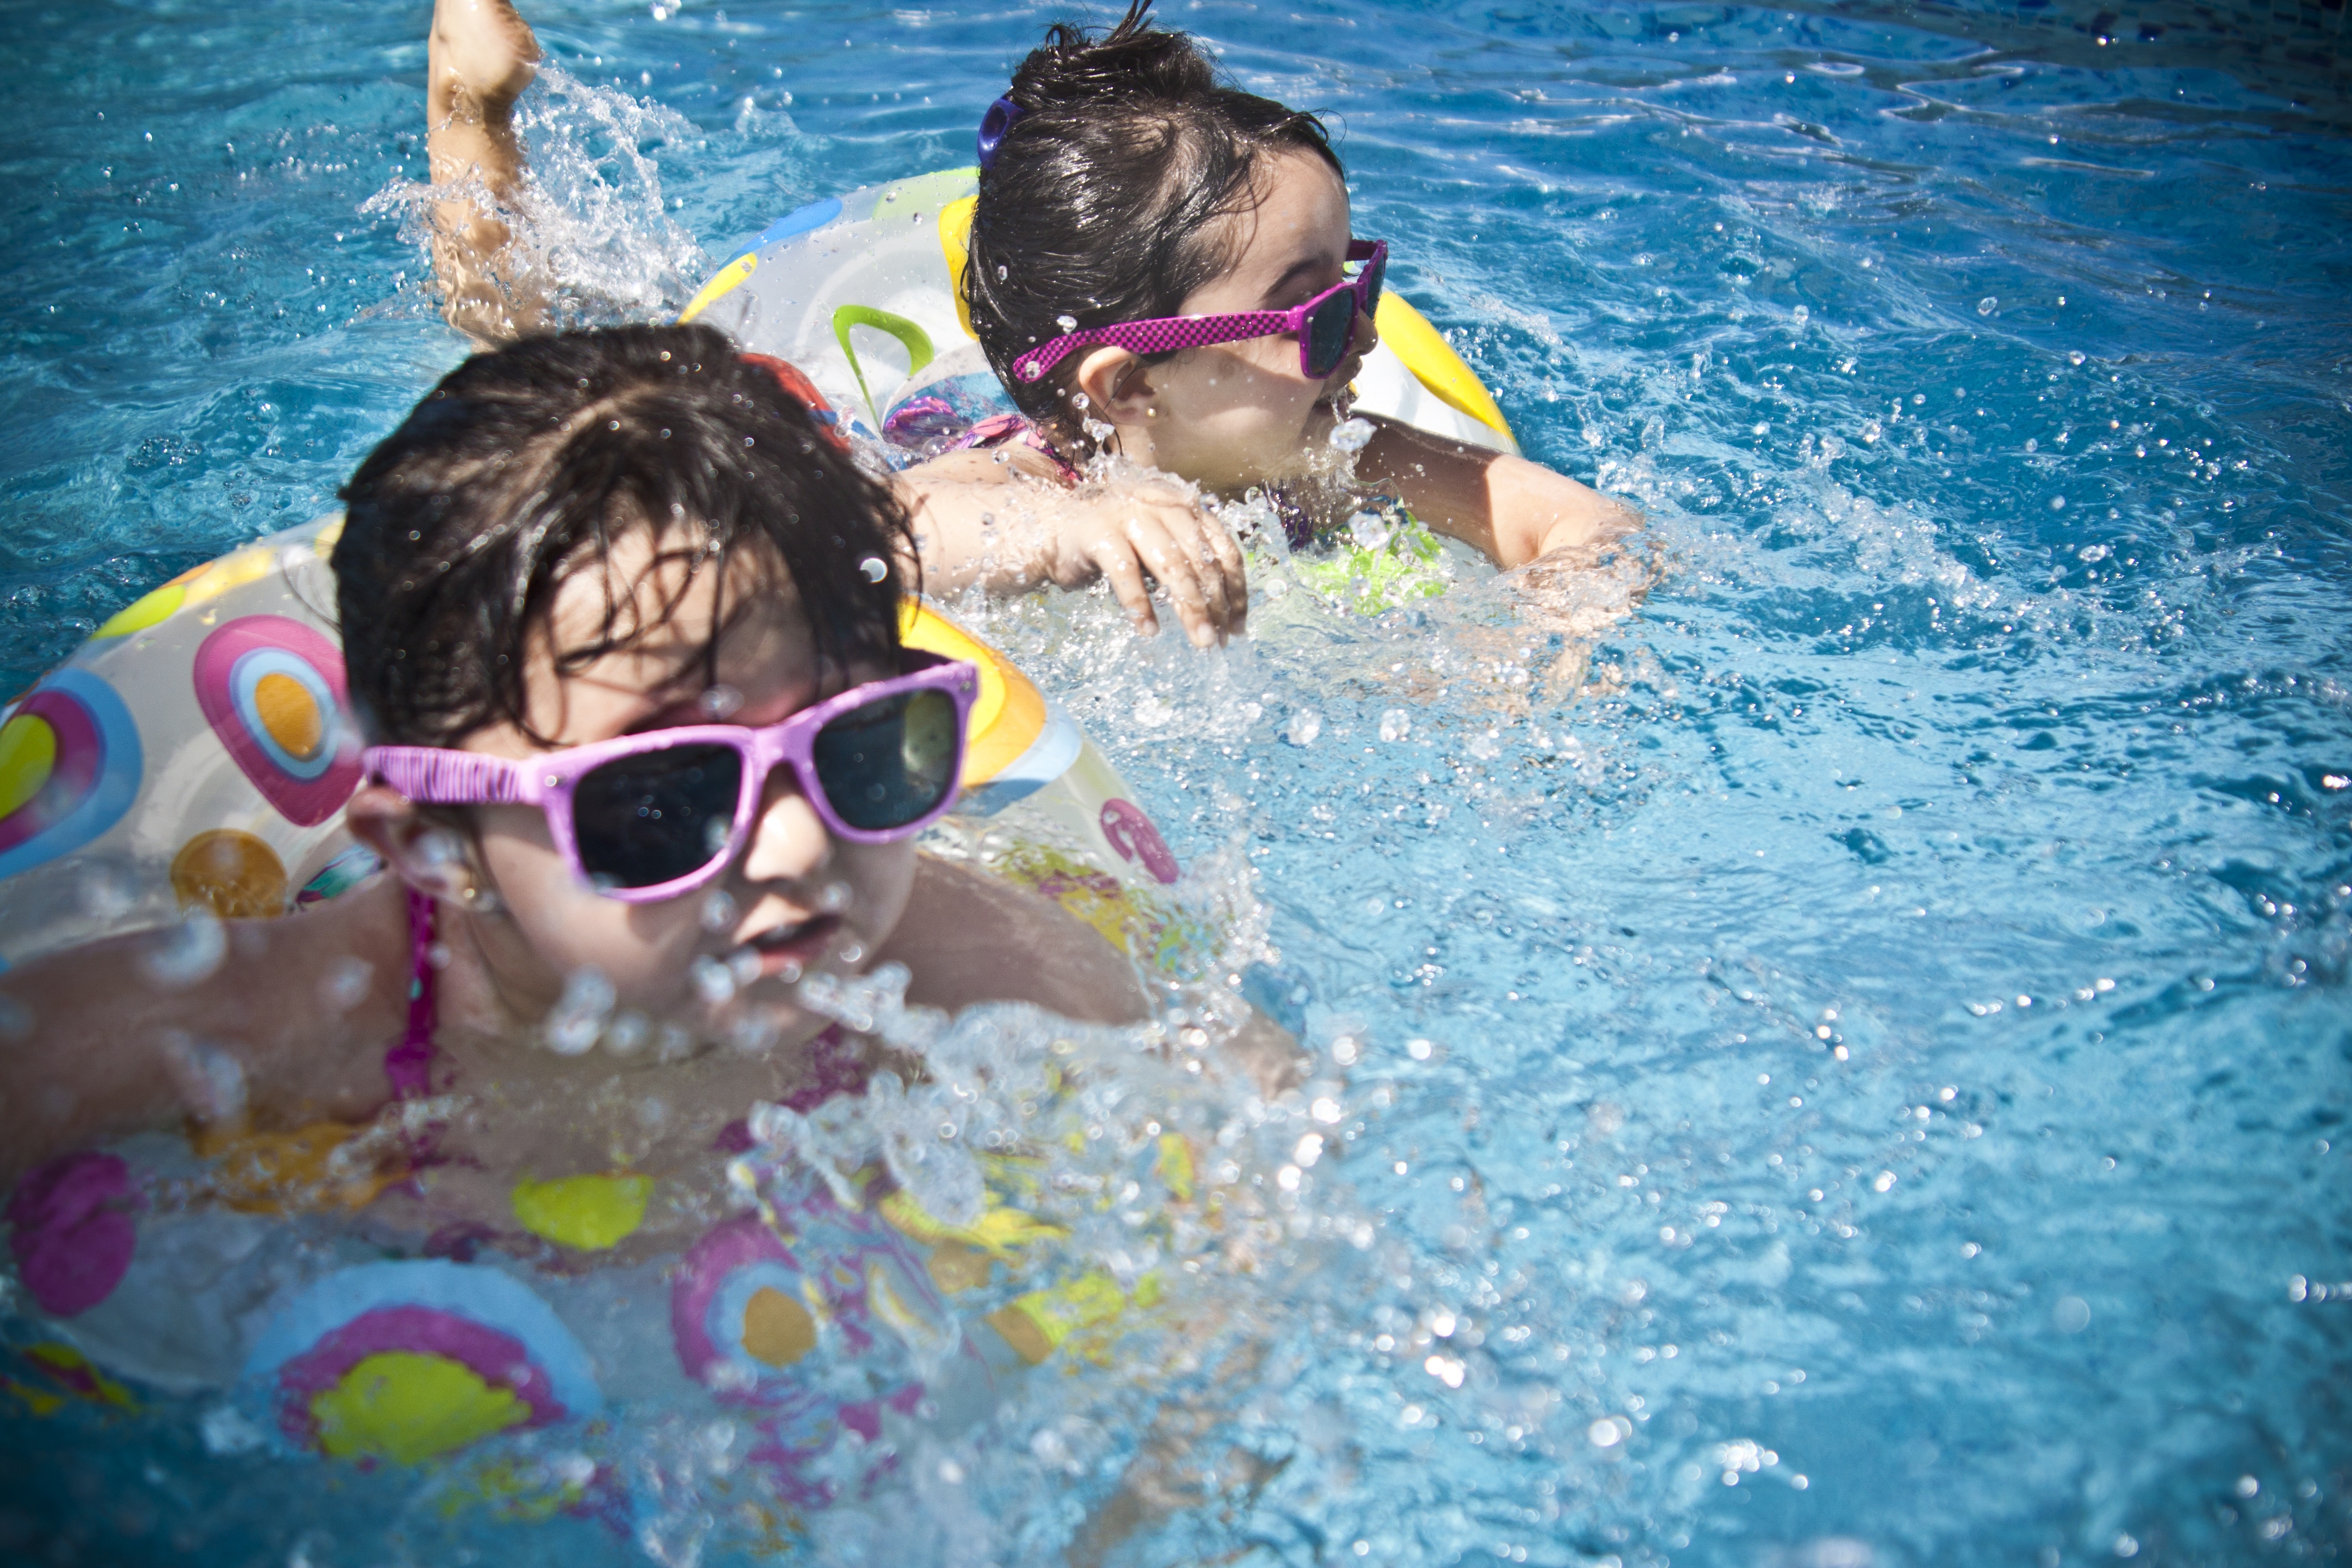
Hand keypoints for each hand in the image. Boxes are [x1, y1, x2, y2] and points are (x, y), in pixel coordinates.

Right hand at [1046, 485, 1248, 646]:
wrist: (1057, 524)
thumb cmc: (1117, 541)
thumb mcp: (1160, 546)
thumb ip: (1189, 563)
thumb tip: (1223, 612)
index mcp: (1186, 508)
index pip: (1225, 551)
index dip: (1236, 591)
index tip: (1238, 627)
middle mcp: (1164, 506)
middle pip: (1202, 561)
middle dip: (1217, 606)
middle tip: (1220, 641)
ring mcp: (1131, 516)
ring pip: (1173, 565)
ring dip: (1190, 608)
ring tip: (1200, 640)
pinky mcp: (1100, 533)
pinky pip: (1126, 573)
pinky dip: (1140, 605)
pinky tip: (1148, 630)